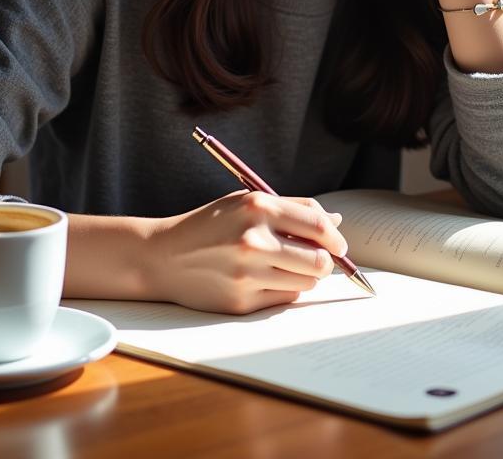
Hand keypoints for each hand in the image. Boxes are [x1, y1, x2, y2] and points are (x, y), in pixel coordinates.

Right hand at [145, 191, 347, 313]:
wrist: (164, 256)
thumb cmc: (211, 225)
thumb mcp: (246, 201)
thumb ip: (292, 208)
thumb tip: (335, 221)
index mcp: (257, 207)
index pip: (318, 226)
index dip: (336, 238)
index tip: (338, 243)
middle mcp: (253, 240)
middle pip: (319, 261)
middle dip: (326, 261)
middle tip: (318, 259)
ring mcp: (247, 273)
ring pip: (306, 282)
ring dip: (304, 276)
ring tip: (285, 266)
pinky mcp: (241, 301)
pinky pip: (285, 298)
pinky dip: (284, 289)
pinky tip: (266, 279)